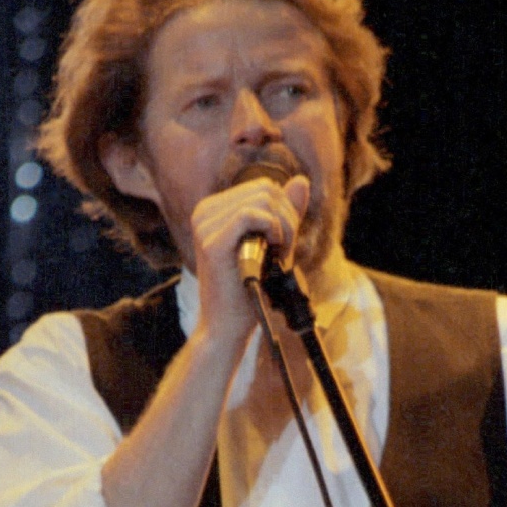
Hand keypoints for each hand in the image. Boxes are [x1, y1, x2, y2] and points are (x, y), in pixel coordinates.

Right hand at [190, 175, 309, 344]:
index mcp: (214, 209)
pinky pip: (251, 214)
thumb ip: (285, 212)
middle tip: (285, 250)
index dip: (285, 211)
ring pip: (262, 198)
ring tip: (279, 253)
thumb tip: (301, 180)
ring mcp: (205, 225)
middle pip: (266, 188)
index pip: (263, 187)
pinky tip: (273, 249)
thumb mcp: (273, 243)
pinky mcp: (212, 242)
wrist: (228, 326)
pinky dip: (272, 228)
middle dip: (287, 217)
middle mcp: (204, 212)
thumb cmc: (250, 288)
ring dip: (283, 226)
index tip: (284, 243)